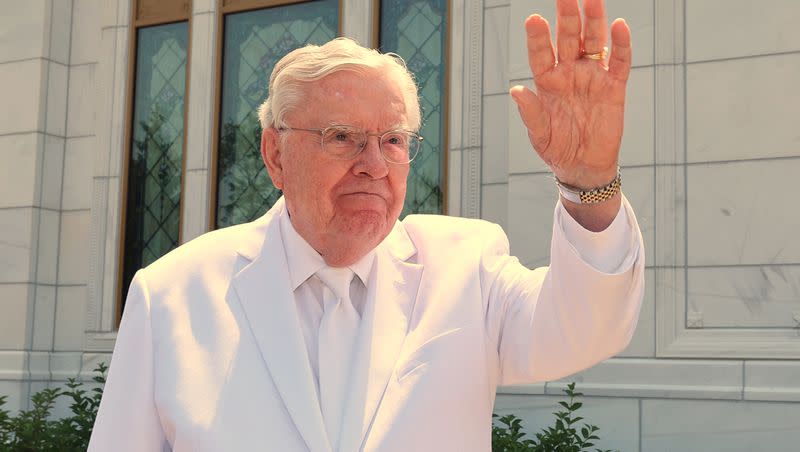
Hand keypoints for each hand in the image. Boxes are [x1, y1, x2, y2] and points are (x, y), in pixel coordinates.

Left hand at [510, 0, 631, 189]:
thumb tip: (516, 91)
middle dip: (567, 17)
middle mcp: (569, 73)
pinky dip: (621, 45)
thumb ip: (530, 112)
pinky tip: (619, 26)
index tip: (534, 20)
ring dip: (594, 21)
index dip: (537, 37)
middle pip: (568, 38)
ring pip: (594, 42)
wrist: (583, 166)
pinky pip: (620, 62)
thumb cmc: (556, 148)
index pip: (541, 53)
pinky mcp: (614, 87)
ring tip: (592, 0)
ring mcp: (592, 77)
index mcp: (547, 82)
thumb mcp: (539, 134)